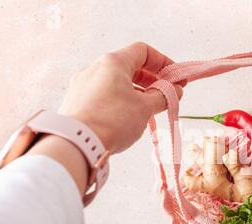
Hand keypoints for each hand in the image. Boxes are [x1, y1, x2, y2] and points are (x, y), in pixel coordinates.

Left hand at [29, 43, 183, 196]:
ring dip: (136, 92)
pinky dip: (120, 100)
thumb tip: (174, 91)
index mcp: (113, 62)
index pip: (143, 51)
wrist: (76, 143)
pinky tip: (127, 118)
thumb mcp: (145, 108)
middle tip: (166, 94)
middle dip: (151, 80)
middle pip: (129, 66)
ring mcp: (82, 84)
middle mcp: (95, 68)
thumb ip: (163, 96)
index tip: (175, 78)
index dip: (163, 63)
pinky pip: (103, 95)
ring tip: (149, 109)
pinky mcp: (76, 101)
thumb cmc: (113, 120)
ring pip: (116, 82)